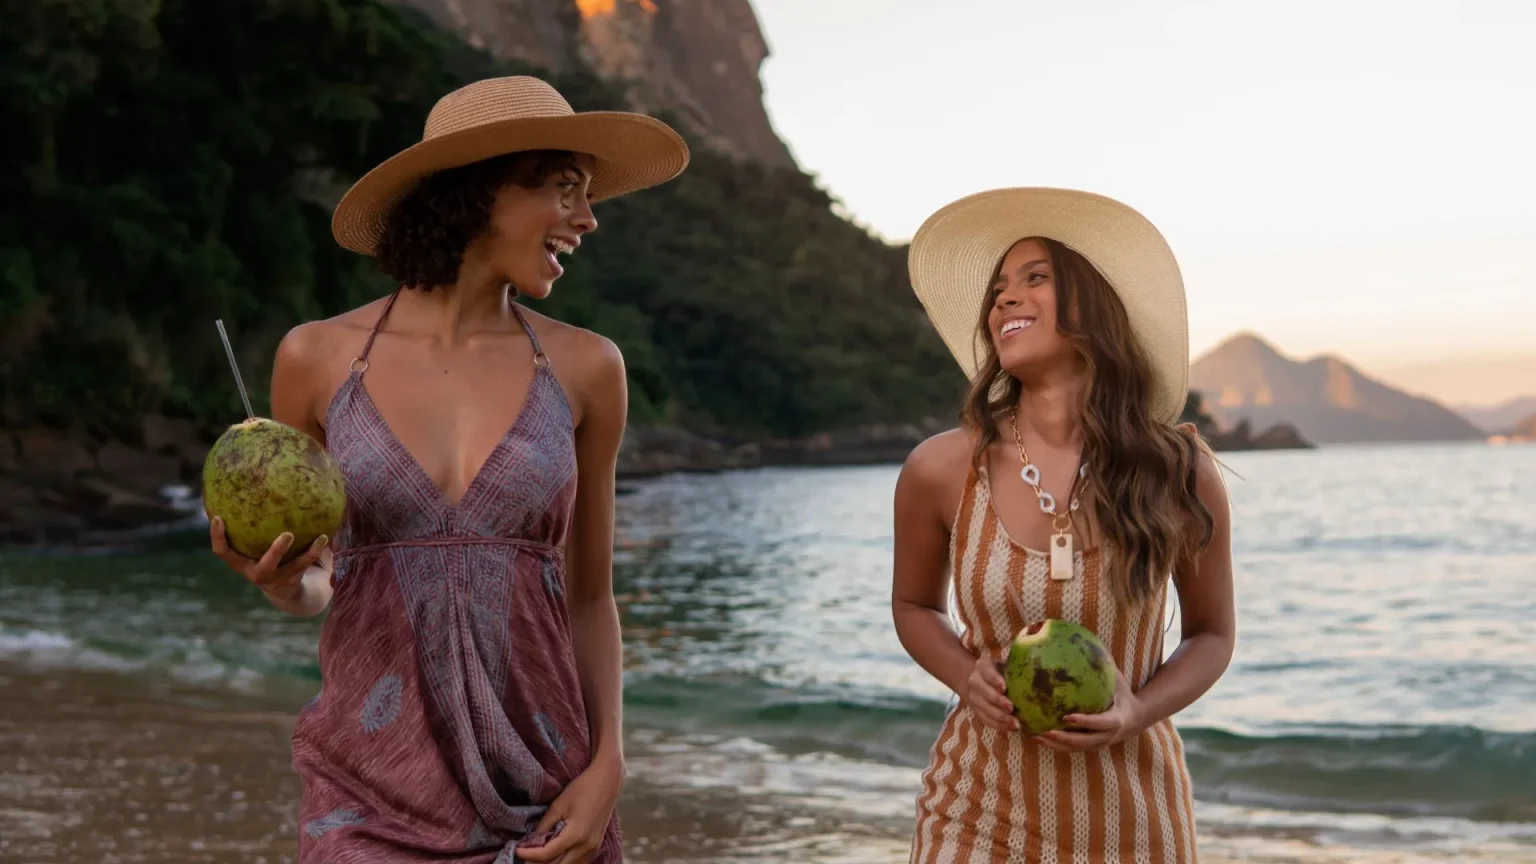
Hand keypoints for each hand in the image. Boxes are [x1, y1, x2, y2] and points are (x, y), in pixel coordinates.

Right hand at [209, 516, 327, 602]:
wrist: (288, 590)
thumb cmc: (266, 555)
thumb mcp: (255, 542)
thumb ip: (253, 522)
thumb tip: (251, 479)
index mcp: (241, 563)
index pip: (222, 552)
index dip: (217, 536)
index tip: (217, 517)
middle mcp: (257, 573)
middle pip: (262, 566)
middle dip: (275, 552)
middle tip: (288, 534)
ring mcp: (277, 579)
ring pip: (293, 567)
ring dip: (309, 553)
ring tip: (320, 538)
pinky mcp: (294, 580)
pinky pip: (308, 564)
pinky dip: (317, 550)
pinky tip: (324, 536)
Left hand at [515, 756, 623, 862]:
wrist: (607, 781)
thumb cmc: (582, 789)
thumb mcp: (558, 805)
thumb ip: (544, 826)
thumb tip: (530, 842)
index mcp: (576, 835)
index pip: (547, 855)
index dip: (529, 854)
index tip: (517, 850)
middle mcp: (587, 847)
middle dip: (539, 863)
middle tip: (526, 854)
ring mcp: (594, 848)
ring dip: (552, 863)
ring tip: (538, 854)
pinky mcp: (596, 846)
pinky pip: (578, 862)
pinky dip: (564, 861)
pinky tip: (555, 853)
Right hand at [963, 651, 1019, 731]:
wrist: (980, 680)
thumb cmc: (1001, 671)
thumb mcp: (1006, 665)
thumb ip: (1017, 668)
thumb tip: (1041, 672)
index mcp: (983, 666)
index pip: (987, 672)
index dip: (994, 680)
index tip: (1004, 688)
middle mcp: (975, 681)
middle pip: (984, 692)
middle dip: (997, 701)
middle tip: (1011, 708)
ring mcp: (974, 697)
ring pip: (984, 708)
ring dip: (999, 717)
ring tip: (1015, 724)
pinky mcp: (976, 711)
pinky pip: (986, 720)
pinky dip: (998, 725)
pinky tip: (1011, 728)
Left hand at [1037, 668, 1143, 752]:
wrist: (1136, 718)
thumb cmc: (1122, 693)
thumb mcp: (1117, 679)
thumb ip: (1103, 665)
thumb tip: (1084, 643)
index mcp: (1115, 720)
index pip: (1098, 723)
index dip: (1084, 721)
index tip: (1066, 716)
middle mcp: (1107, 736)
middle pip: (1084, 742)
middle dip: (1064, 738)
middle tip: (1045, 731)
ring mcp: (1099, 744)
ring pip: (1076, 748)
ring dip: (1056, 745)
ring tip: (1036, 736)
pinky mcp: (1091, 747)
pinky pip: (1073, 749)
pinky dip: (1057, 745)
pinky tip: (1039, 737)